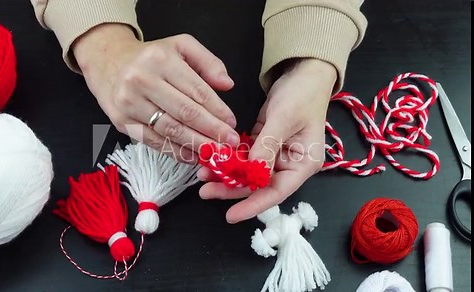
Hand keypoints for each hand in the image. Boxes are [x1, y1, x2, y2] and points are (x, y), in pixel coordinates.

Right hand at [73, 24, 239, 162]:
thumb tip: (227, 85)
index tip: (233, 124)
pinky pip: (154, 142)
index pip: (197, 90)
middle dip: (212, 131)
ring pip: (170, 130)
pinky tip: (192, 156)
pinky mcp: (122, 122)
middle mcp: (142, 80)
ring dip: (196, 145)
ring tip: (215, 153)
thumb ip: (208, 62)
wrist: (107, 62)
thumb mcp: (181, 46)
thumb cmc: (151, 57)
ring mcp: (130, 103)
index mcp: (161, 60)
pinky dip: (176, 152)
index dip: (218, 110)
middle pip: (185, 113)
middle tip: (230, 143)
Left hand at [198, 59, 336, 222]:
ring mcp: (276, 155)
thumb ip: (267, 145)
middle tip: (204, 191)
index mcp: (304, 164)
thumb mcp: (284, 118)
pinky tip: (212, 160)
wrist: (304, 72)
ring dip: (227, 174)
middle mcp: (290, 165)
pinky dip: (230, 160)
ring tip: (202, 176)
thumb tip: (251, 171)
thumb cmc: (302, 94)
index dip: (253, 205)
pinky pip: (245, 158)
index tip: (230, 215)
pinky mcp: (264, 144)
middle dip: (232, 189)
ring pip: (248, 173)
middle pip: (259, 186)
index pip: (277, 192)